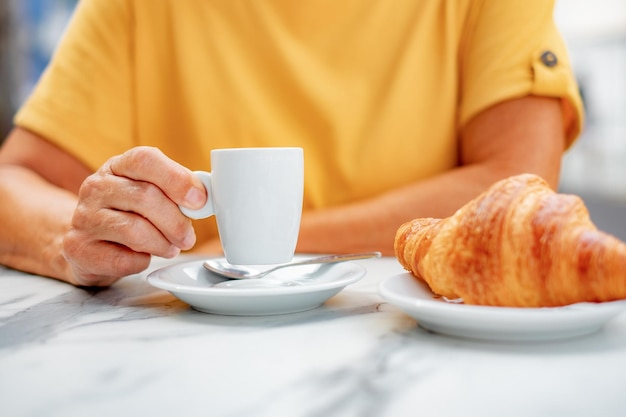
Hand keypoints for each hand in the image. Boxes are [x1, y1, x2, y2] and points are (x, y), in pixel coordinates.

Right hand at [62, 146, 206, 285]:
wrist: (87, 243)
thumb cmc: (130, 215)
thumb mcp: (150, 193)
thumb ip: (176, 192)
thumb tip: (204, 199)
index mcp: (118, 166)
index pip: (145, 160)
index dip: (177, 179)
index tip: (199, 200)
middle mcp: (96, 187)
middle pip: (145, 197)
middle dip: (176, 221)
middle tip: (188, 237)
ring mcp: (84, 217)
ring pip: (135, 230)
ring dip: (163, 244)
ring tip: (171, 248)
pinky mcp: (79, 249)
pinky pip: (122, 259)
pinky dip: (142, 262)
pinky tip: (144, 258)